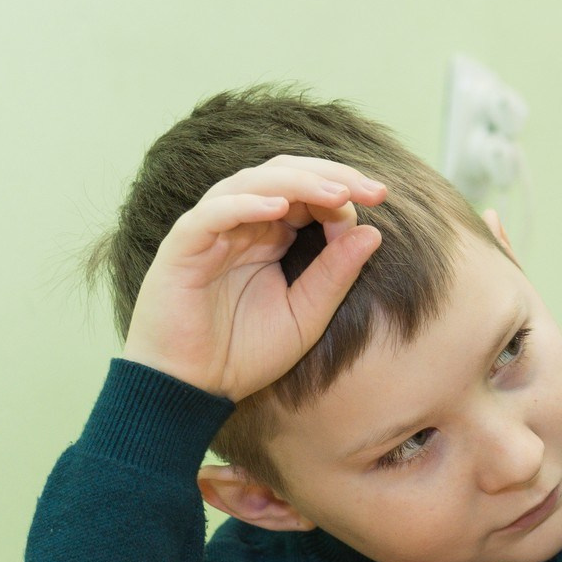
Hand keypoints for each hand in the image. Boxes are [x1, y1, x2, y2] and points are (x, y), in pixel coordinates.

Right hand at [122, 157, 387, 399]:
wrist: (193, 387)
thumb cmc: (245, 352)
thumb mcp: (306, 314)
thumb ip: (335, 275)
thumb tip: (373, 233)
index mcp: (270, 235)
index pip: (308, 192)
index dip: (344, 191)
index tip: (379, 202)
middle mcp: (241, 225)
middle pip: (284, 174)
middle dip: (332, 175)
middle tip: (375, 190)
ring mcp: (210, 232)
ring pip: (249, 184)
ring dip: (296, 183)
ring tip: (336, 193)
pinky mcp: (182, 248)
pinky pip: (210, 215)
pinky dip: (243, 206)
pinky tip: (278, 209)